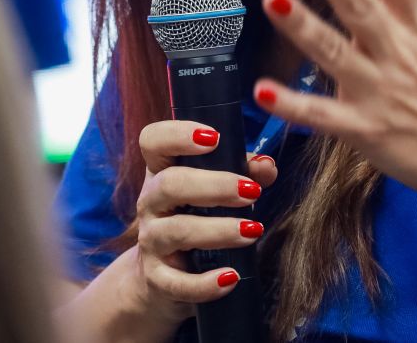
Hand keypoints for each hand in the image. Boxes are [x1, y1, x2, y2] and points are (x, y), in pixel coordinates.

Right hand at [126, 120, 277, 320]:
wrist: (162, 278)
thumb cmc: (195, 219)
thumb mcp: (214, 192)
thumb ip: (243, 173)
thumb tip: (266, 166)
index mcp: (161, 171)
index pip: (153, 140)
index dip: (178, 134)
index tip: (214, 137)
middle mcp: (150, 202)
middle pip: (169, 184)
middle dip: (214, 185)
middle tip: (252, 192)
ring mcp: (151, 241)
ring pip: (176, 231)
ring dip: (218, 230)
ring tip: (253, 230)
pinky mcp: (157, 279)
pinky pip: (177, 283)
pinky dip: (205, 283)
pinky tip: (231, 277)